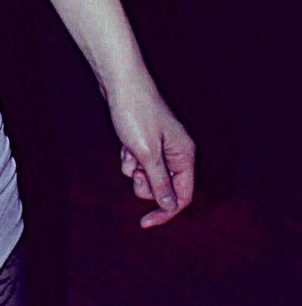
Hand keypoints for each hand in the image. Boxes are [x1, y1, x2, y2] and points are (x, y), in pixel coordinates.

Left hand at [104, 69, 194, 228]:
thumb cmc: (136, 113)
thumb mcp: (147, 154)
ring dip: (133, 170)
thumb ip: (160, 182)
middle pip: (163, 188)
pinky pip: (136, 162)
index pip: (182, 196)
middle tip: (134, 167)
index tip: (144, 223)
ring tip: (128, 151)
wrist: (120, 81)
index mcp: (184, 155)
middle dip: (145, 184)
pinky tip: (123, 142)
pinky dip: (127, 157)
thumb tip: (169, 206)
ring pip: (147, 175)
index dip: (165, 211)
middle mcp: (176, 152)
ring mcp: (160, 145)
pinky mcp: (145, 139)